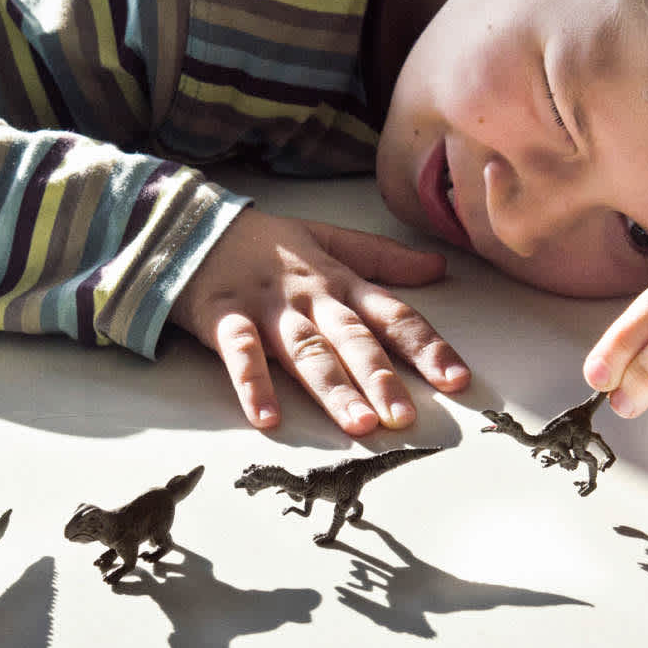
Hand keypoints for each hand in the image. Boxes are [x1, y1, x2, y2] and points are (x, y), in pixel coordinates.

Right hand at [170, 208, 470, 434]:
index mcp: (340, 280)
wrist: (190, 222)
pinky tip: (268, 418)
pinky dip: (252, 384)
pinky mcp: (223, 317)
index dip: (426, 347)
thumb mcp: (329, 238)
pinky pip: (239, 353)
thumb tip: (439, 268)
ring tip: (359, 425)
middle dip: (381, 378)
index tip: (457, 381)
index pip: (393, 315)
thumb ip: (383, 259)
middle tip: (405, 417)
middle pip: (352, 339)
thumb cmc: (266, 242)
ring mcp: (266, 308)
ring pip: (305, 350)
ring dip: (333, 388)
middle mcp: (310, 296)